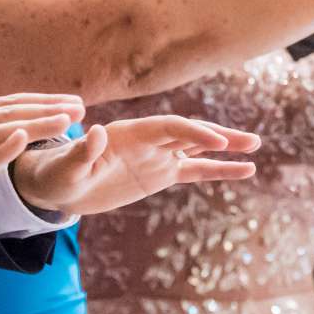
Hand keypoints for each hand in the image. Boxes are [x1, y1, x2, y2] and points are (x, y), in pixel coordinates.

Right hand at [0, 93, 83, 228]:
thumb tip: (1, 133)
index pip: (7, 105)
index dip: (42, 102)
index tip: (72, 100)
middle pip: (9, 113)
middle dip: (47, 109)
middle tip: (81, 106)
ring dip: (35, 124)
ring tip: (65, 120)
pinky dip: (0, 151)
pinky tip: (23, 142)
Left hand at [10, 115, 260, 218]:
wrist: (60, 186)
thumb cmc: (59, 174)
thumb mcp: (66, 166)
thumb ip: (82, 151)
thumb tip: (95, 133)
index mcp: (129, 133)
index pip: (169, 128)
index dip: (193, 132)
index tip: (217, 142)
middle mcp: (148, 140)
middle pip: (190, 132)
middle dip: (218, 136)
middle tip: (248, 141)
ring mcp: (158, 156)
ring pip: (198, 148)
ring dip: (226, 148)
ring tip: (255, 148)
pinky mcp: (161, 174)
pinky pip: (195, 171)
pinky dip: (218, 171)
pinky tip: (244, 171)